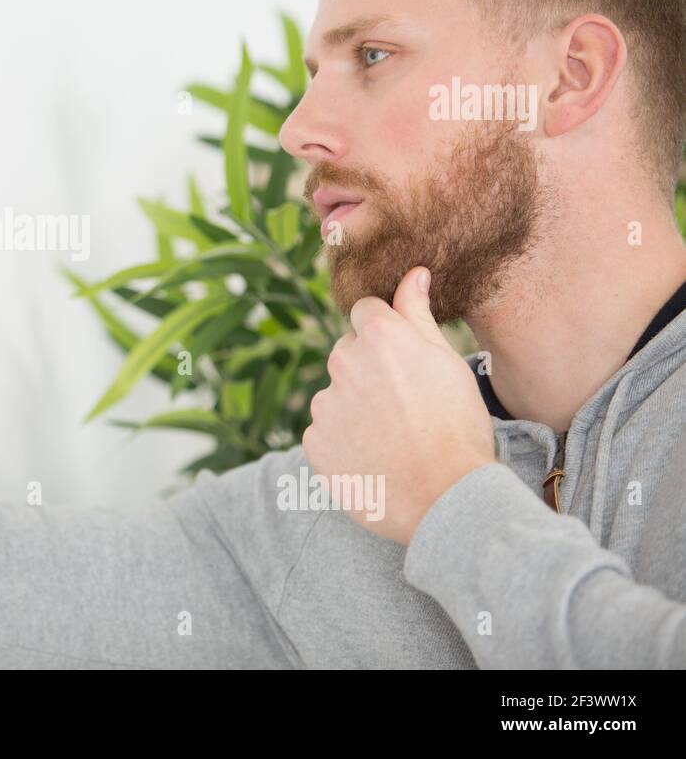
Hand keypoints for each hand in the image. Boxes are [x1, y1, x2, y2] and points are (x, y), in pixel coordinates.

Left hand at [302, 266, 495, 544]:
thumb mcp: (446, 362)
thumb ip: (417, 314)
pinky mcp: (313, 443)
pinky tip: (375, 460)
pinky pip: (325, 434)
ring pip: (336, 395)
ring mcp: (323, 405)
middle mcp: (342, 362)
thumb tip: (412, 274)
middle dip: (369, 371)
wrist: (447, 497)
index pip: (366, 312)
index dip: (387, 335)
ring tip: (394, 438)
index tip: (405, 362)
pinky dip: (344, 444)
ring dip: (355, 409)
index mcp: (377, 336)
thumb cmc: (458, 425)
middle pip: (348, 353)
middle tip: (407, 405)